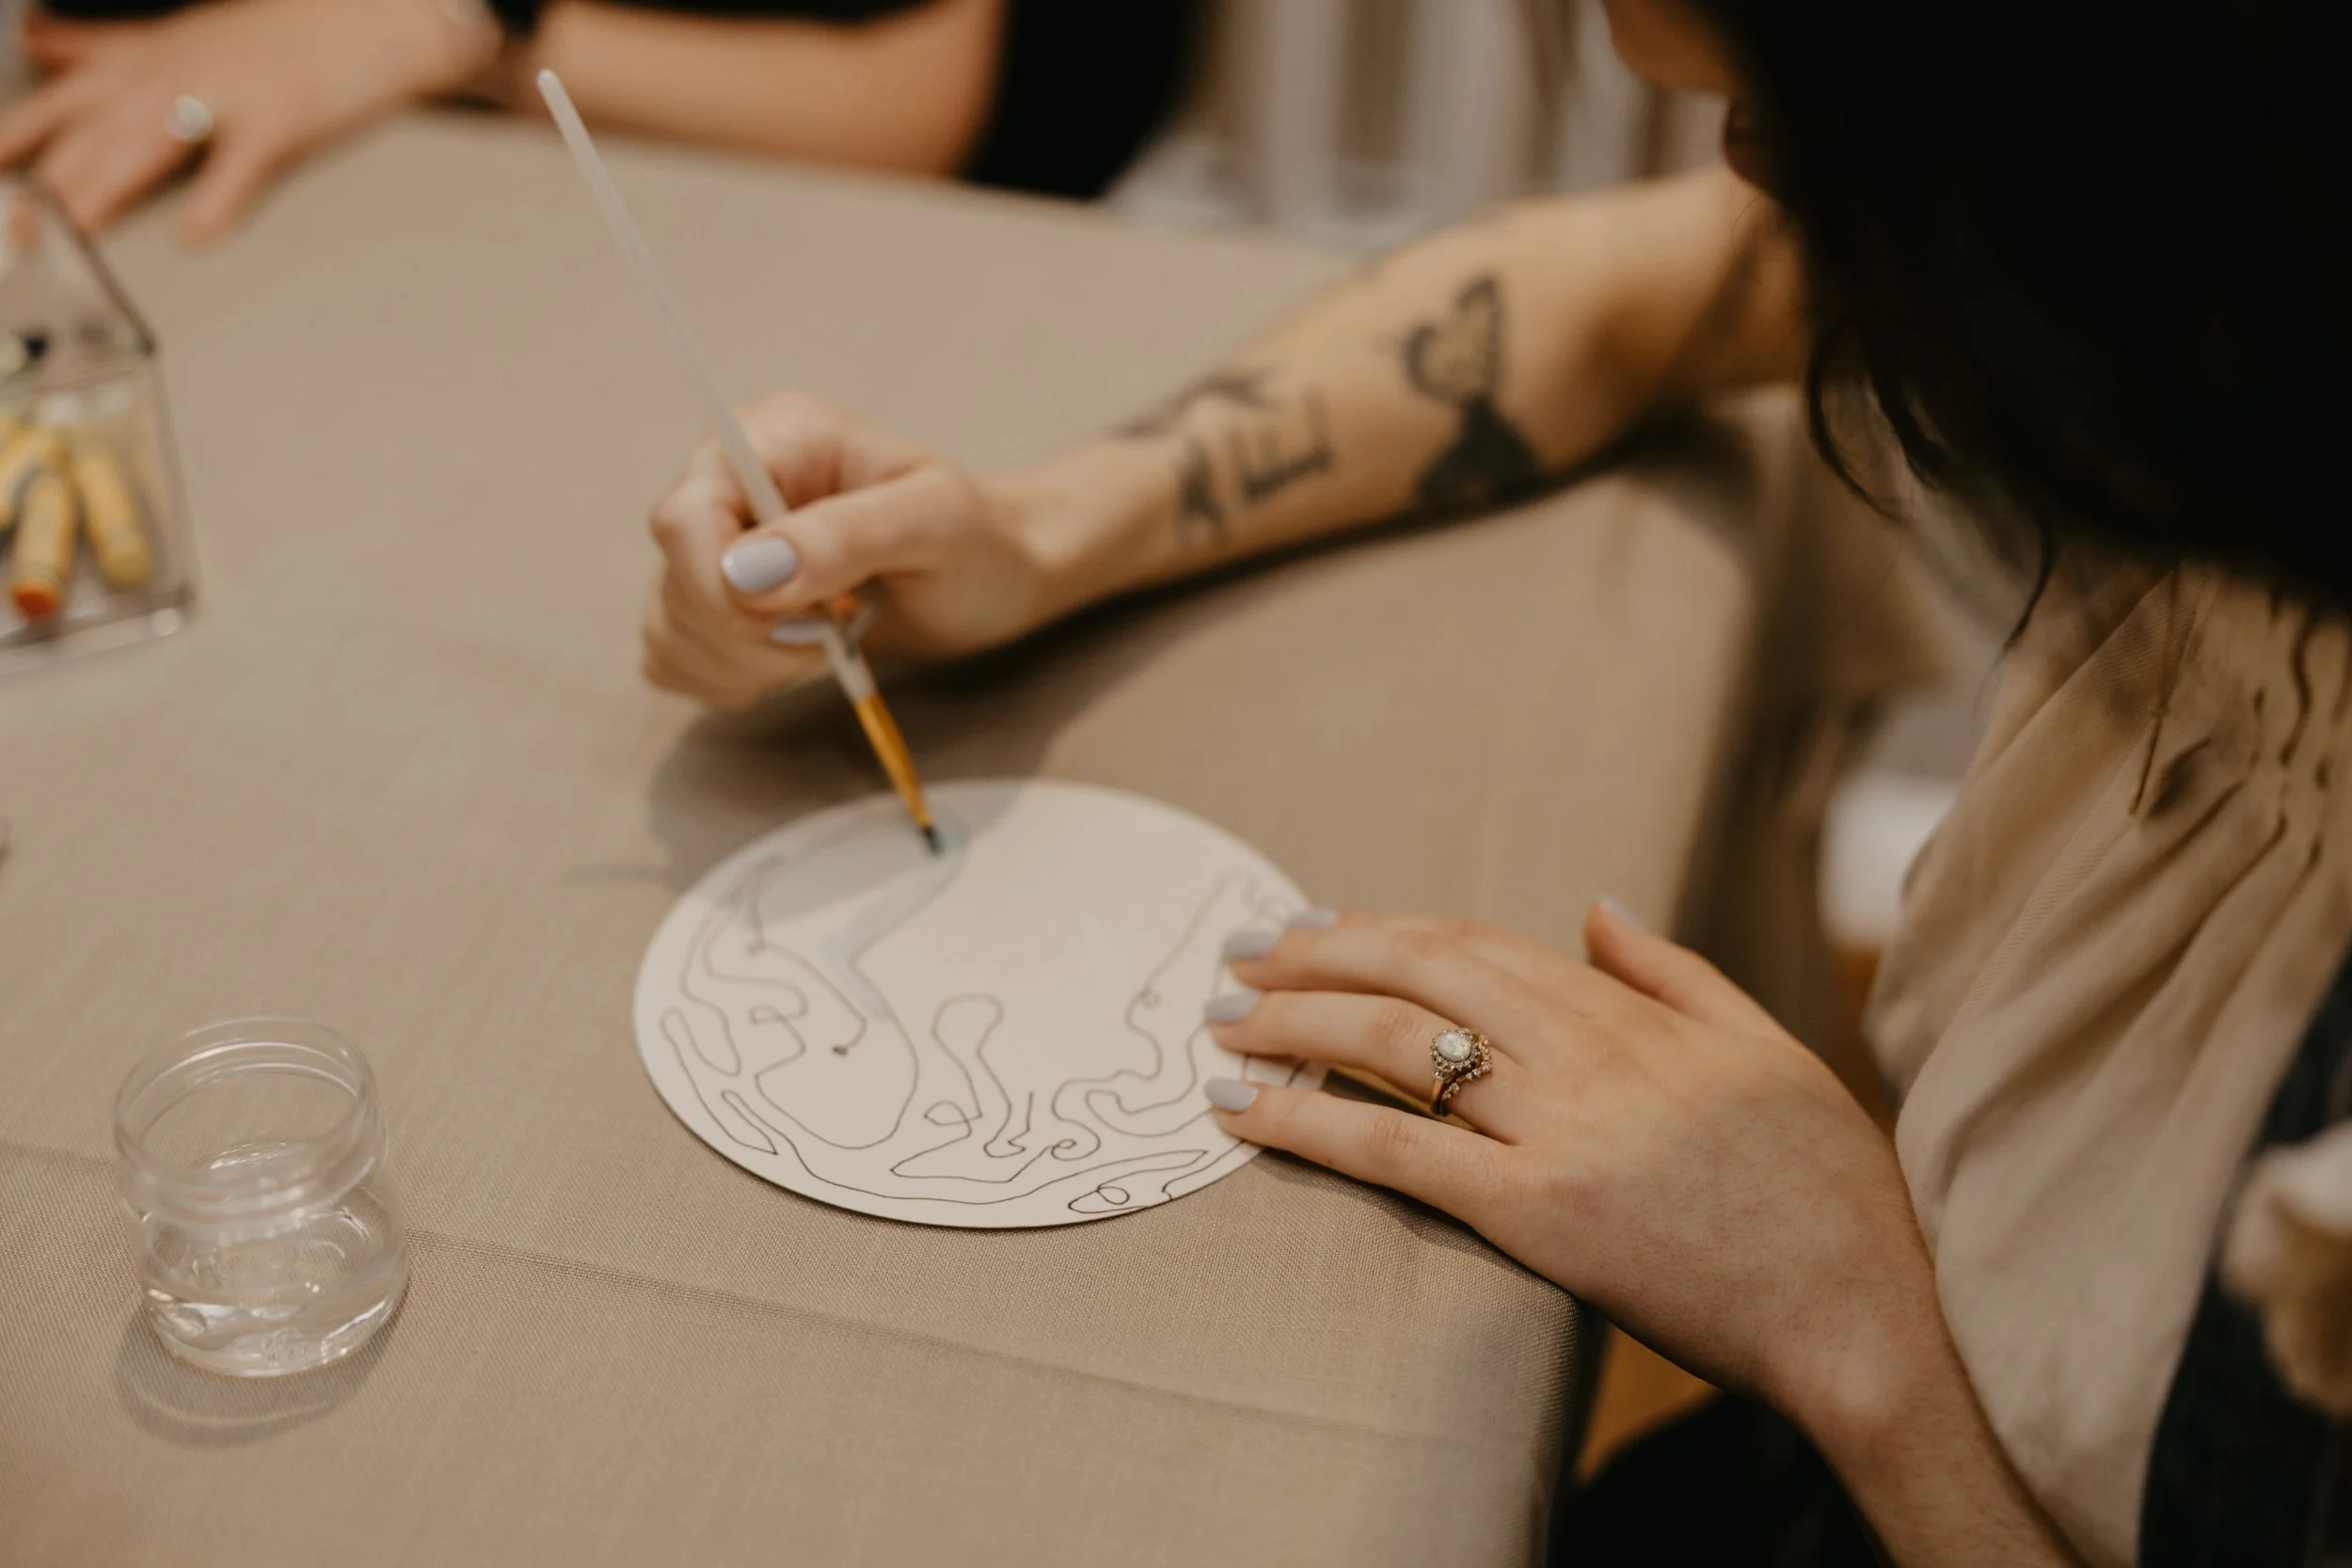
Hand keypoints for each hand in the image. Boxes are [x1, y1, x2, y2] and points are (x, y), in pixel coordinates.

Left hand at [0, 0, 495, 241]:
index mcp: (145, 62)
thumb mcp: (178, 32)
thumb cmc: (278, 32)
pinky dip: (219, 197)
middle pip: (95, 134)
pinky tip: (198, 233)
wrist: (366, 16)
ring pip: (148, 143)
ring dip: (106, 189)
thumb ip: (104, 46)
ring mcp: (225, 95)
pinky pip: (242, 161)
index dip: (14, 142)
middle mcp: (172, 75)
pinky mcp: (281, 118)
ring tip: (72, 235)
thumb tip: (37, 41)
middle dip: (48, 184)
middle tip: (14, 230)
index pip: (60, 104)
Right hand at [643, 390, 1055, 708]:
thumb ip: (845, 536)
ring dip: (746, 664)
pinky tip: (792, 662)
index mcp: (771, 439)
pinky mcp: (710, 600)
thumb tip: (748, 571)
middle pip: (676, 581)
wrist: (991, 577)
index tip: (796, 618)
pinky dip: (731, 679)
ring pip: (668, 629)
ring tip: (825, 643)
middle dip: (751, 634)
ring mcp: (713, 543)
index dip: (721, 586)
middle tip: (833, 632)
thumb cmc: (975, 541)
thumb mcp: (933, 524)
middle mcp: (726, 483)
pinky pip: (674, 659)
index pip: (684, 516)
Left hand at [1209, 905, 2081, 1561]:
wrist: (1869, 1315)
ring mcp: (1563, 1129)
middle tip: (1239, 956)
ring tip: (1223, 1022)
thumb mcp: (1768, 1049)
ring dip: (1292, 1023)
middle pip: (1423, 972)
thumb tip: (1593, 905)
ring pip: (1397, 1043)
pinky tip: (1244, 1114)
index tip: (1319, 926)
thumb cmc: (1829, 1194)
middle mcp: (1592, 1053)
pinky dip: (1310, 1121)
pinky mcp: (1541, 1214)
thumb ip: (1673, 972)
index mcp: (1639, 1013)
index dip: (1387, 929)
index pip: (1481, 944)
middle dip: (1316, 955)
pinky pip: (1401, 1150)